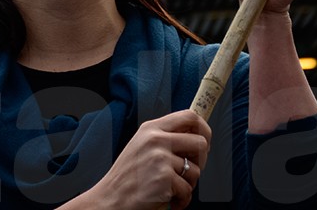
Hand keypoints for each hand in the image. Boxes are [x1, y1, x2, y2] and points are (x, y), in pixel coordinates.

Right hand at [83, 110, 210, 209]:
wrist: (111, 198)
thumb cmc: (128, 175)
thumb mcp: (141, 145)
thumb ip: (165, 137)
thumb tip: (196, 137)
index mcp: (152, 128)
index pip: (189, 116)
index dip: (204, 128)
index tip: (206, 140)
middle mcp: (156, 139)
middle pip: (200, 142)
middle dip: (201, 161)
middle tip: (189, 171)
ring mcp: (160, 158)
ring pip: (196, 170)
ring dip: (188, 184)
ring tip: (172, 188)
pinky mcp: (164, 179)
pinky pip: (188, 190)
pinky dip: (182, 200)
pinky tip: (169, 199)